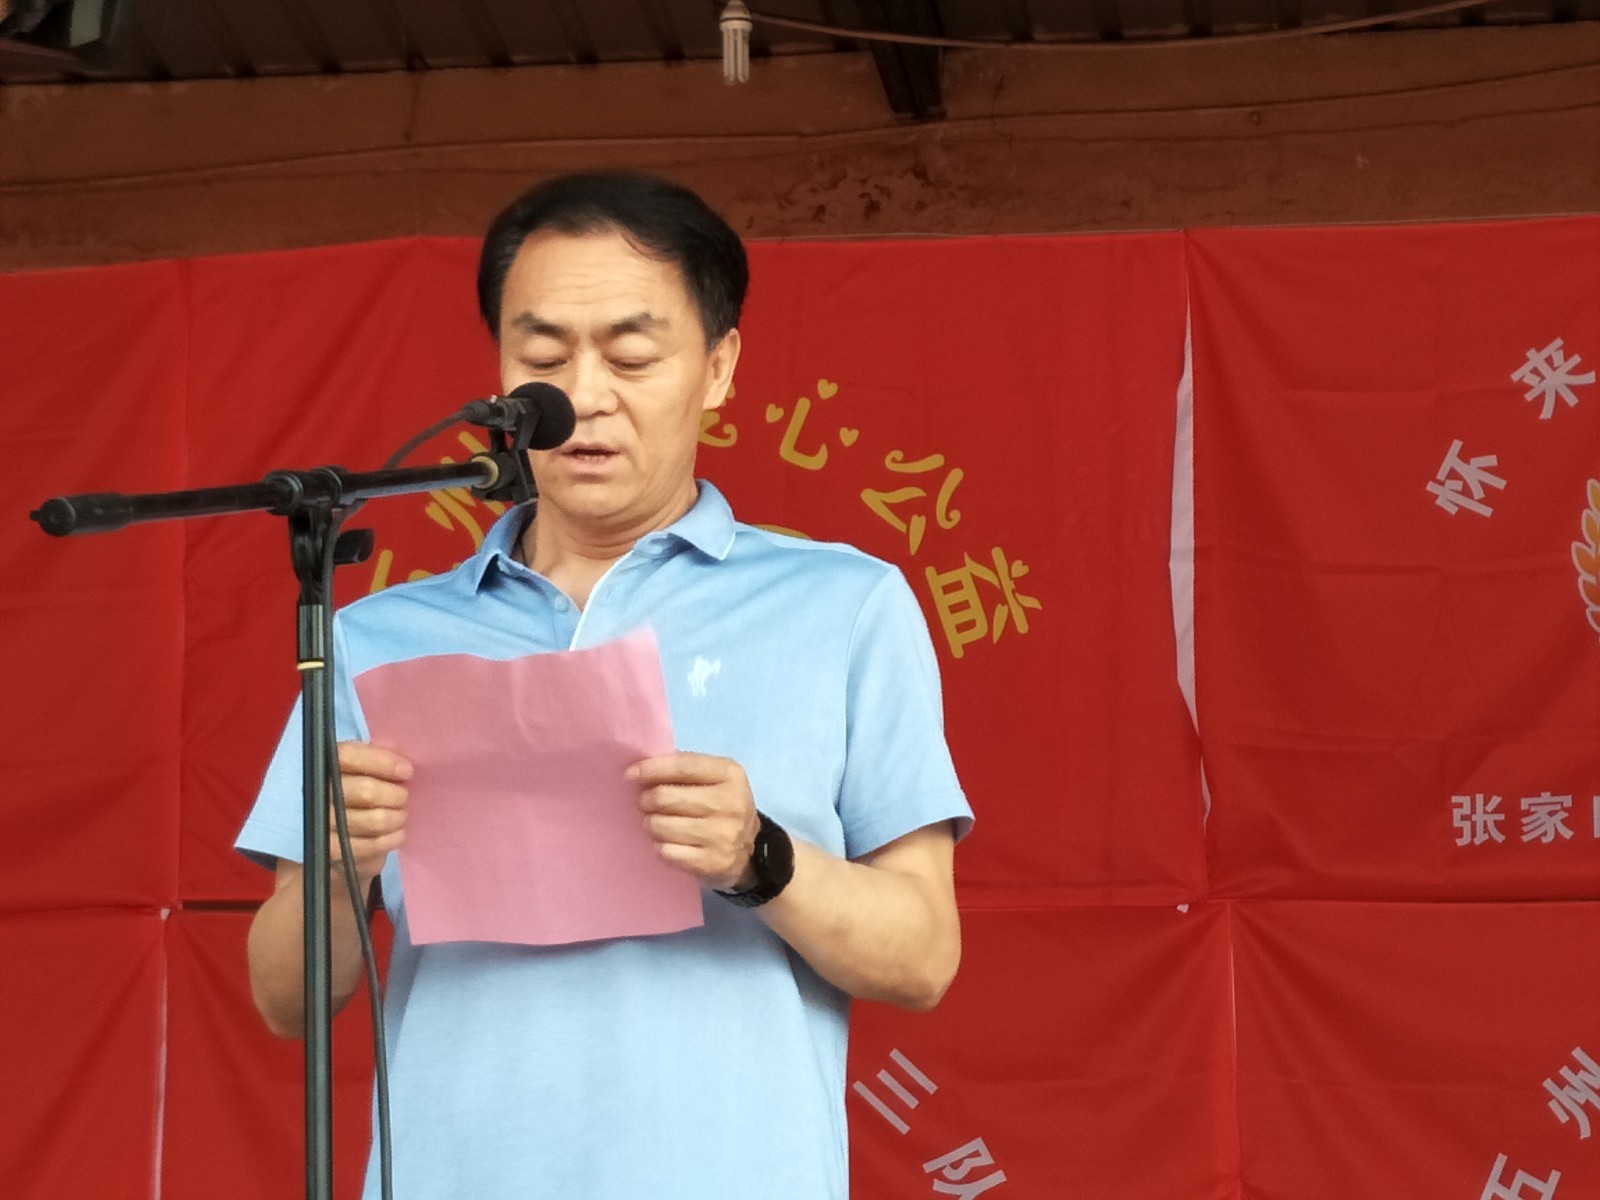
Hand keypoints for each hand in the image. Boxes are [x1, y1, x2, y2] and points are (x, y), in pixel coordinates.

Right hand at [330, 741, 411, 884]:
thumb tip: (403, 761)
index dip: (382, 762)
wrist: (324, 836)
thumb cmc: (348, 792)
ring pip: (374, 820)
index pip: (349, 757)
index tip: (407, 771)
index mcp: (320, 765)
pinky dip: (392, 839)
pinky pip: (372, 845)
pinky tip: (397, 833)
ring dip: (396, 817)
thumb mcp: (354, 768)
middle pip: (366, 792)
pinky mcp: (331, 851)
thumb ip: (373, 760)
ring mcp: (322, 824)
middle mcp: (316, 793)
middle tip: (403, 797)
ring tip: (400, 815)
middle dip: (395, 795)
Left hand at [630, 752, 759, 890]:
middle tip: (644, 803)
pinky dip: (659, 846)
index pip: (682, 767)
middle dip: (646, 800)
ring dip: (650, 824)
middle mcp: (731, 803)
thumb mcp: (713, 778)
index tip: (629, 774)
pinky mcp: (714, 862)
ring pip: (663, 826)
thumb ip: (684, 769)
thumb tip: (641, 770)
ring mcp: (724, 835)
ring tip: (654, 823)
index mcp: (730, 774)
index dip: (651, 769)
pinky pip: (668, 852)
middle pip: (666, 798)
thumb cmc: (720, 804)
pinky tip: (664, 842)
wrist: (748, 849)